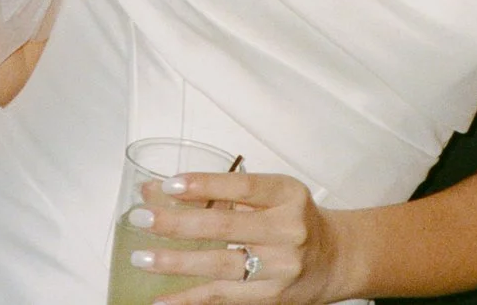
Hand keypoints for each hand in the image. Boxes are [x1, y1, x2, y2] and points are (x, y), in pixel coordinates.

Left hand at [116, 171, 348, 302]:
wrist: (335, 259)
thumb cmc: (296, 220)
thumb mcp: (272, 196)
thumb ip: (221, 192)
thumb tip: (159, 189)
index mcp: (288, 195)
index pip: (243, 186)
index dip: (205, 184)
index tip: (170, 185)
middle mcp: (287, 230)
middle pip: (226, 226)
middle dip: (178, 223)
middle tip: (141, 218)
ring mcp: (278, 267)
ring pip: (220, 265)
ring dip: (176, 262)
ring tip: (142, 258)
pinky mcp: (268, 297)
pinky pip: (221, 297)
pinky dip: (188, 299)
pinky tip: (161, 300)